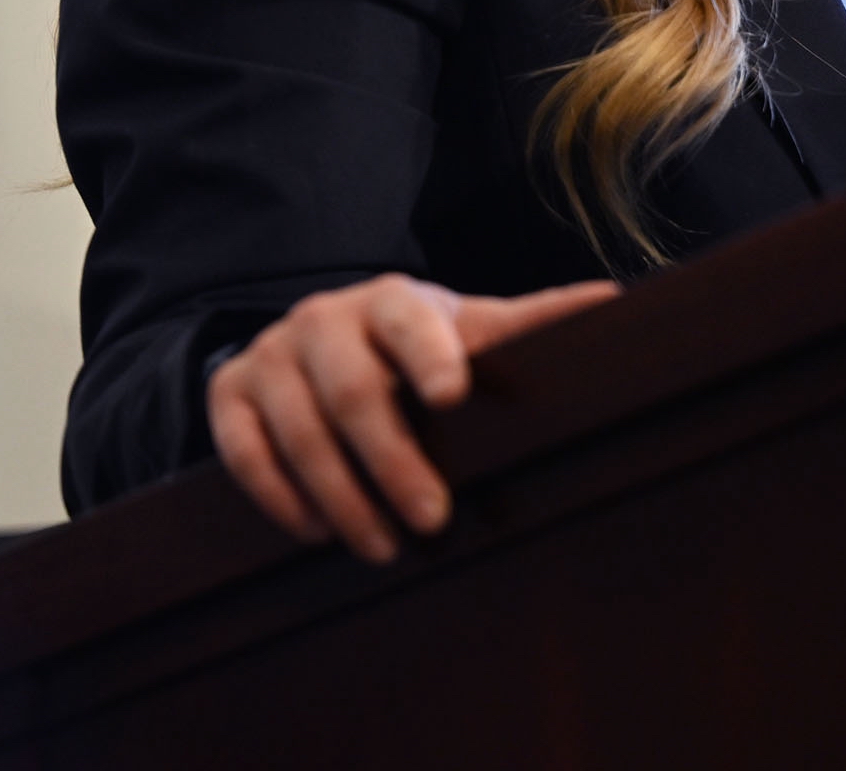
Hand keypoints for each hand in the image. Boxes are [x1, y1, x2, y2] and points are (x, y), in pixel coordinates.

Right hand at [206, 273, 618, 561]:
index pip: (409, 321)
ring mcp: (270, 355)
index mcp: (392, 299)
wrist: (322, 336)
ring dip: (341, 496)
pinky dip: (279, 496)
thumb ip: (534, 321)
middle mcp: (323, 319)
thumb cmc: (419, 340)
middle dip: (393, 461)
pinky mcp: (227, 391)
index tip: (453, 395)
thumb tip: (618, 300)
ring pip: (298, 430)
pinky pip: (242, 450)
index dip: (429, 354)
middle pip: (354, 392)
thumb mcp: (471, 327)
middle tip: (431, 519)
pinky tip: (316, 531)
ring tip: (381, 546)